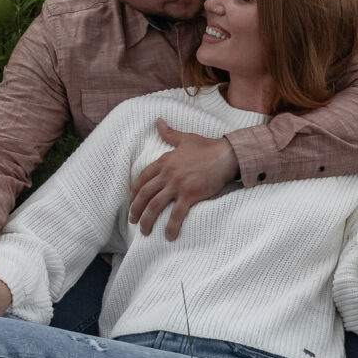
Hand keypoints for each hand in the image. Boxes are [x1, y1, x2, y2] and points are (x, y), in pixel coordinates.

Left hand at [129, 118, 238, 239]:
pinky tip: (168, 236)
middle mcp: (168, 174)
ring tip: (144, 231)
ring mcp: (178, 185)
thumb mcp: (185, 138)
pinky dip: (171, 226)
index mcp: (165, 161)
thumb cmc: (207, 147)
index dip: (134, 190)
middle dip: (136, 209)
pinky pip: (176, 214)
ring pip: (155, 205)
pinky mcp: (190, 195)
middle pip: (144, 194)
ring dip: (147, 220)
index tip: (131, 201)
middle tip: (132, 220)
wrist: (226, 155)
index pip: (143, 177)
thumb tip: (157, 121)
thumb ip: (169, 133)